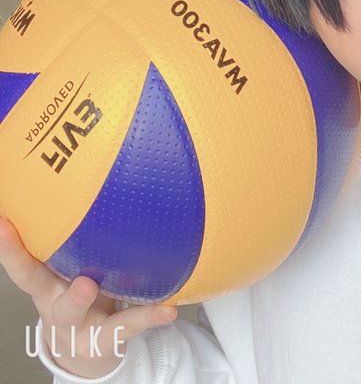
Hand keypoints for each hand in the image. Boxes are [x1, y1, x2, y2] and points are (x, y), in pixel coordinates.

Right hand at [0, 218, 176, 378]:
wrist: (88, 352)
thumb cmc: (80, 298)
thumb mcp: (70, 273)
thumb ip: (77, 241)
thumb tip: (91, 184)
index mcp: (47, 284)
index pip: (24, 263)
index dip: (11, 247)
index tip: (3, 223)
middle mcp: (56, 303)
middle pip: (40, 288)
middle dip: (34, 272)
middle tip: (46, 254)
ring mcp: (79, 323)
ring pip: (74, 312)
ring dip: (78, 298)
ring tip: (88, 285)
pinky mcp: (107, 337)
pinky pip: (128, 324)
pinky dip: (150, 316)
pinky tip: (168, 310)